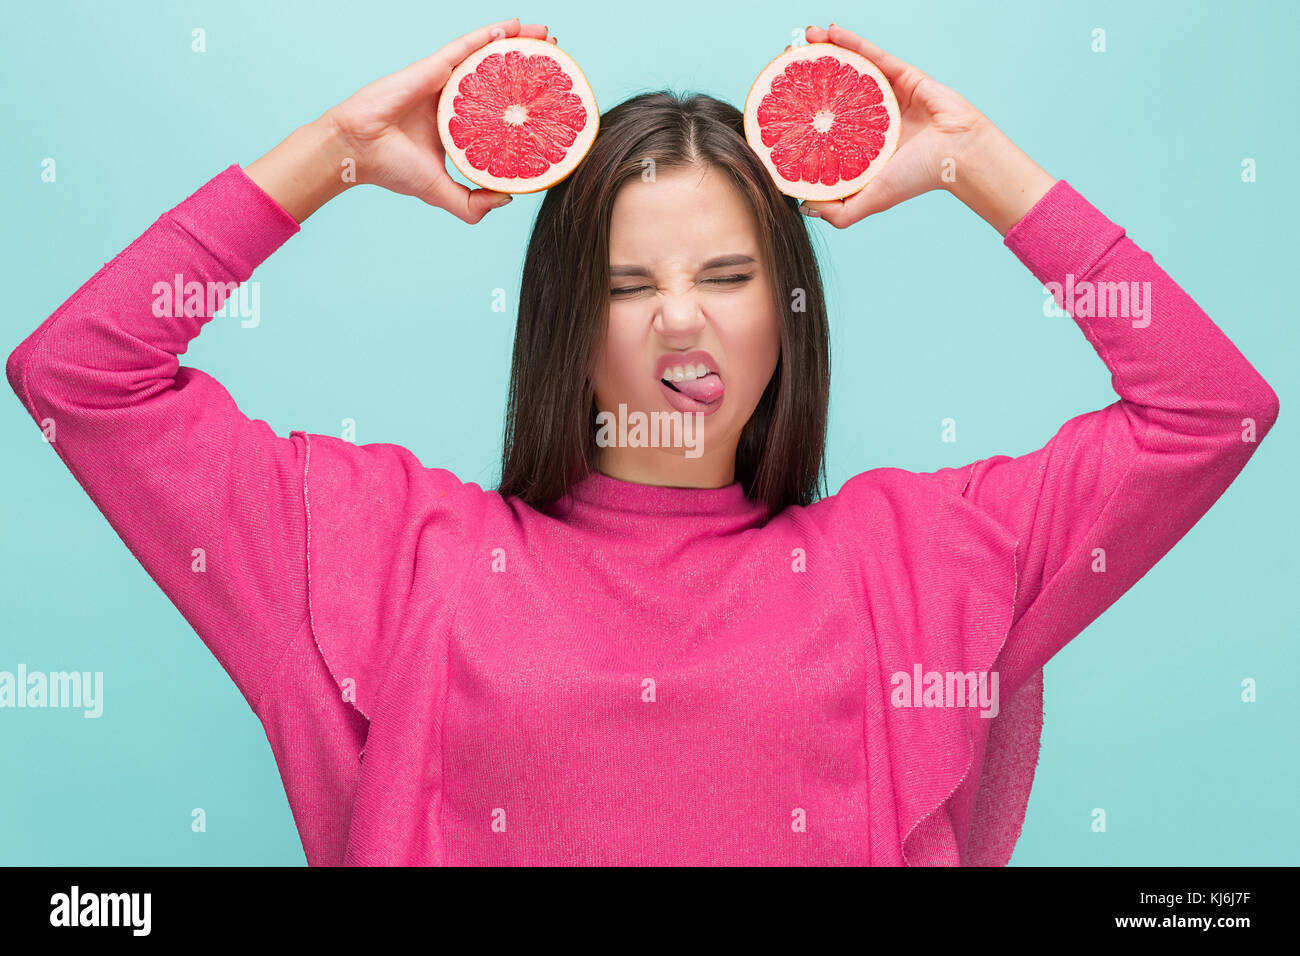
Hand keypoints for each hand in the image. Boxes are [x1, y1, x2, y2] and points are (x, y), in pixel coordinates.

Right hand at [323, 16, 555, 222]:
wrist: (358, 150)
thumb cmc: (391, 168)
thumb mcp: (441, 192)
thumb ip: (472, 204)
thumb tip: (508, 198)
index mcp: (457, 124)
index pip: (497, 109)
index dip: (522, 102)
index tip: (549, 101)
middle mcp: (454, 98)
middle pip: (499, 76)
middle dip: (528, 65)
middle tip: (556, 59)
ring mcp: (444, 80)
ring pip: (488, 55)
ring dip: (517, 41)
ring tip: (547, 35)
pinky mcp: (434, 68)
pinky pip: (467, 46)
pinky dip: (490, 35)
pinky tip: (514, 27)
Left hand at [792, 24, 988, 226]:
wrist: (959, 154)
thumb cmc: (917, 178)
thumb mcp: (869, 200)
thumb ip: (838, 211)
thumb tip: (803, 207)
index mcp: (860, 143)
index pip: (823, 125)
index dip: (800, 113)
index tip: (777, 104)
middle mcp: (869, 117)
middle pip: (831, 90)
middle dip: (806, 76)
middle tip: (784, 64)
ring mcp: (884, 93)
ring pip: (849, 67)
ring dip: (824, 50)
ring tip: (801, 39)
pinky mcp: (901, 75)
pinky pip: (871, 53)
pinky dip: (850, 41)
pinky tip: (829, 32)